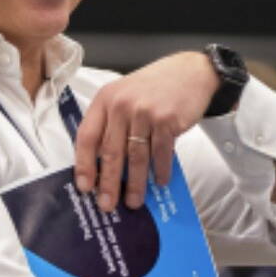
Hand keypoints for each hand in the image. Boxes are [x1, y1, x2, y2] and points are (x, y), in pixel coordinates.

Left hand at [73, 51, 217, 210]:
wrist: (191, 71)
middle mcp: (122, 105)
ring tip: (134, 201)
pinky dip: (160, 171)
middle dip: (108, 183)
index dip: (84, 164)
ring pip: (136, 157)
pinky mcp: (168, 120)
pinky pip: (161, 153)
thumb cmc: (155, 86)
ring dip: (135, 183)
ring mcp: (146, 113)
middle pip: (111, 152)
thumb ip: (111, 121)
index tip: (85, 186)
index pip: (87, 136)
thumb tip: (103, 164)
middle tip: (107, 204)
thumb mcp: (125, 94)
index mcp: (106, 99)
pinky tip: (160, 181)